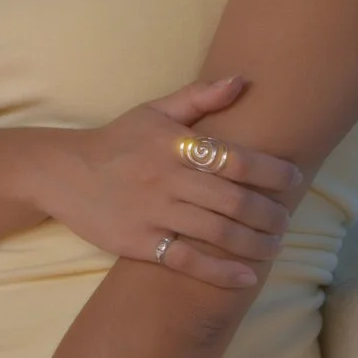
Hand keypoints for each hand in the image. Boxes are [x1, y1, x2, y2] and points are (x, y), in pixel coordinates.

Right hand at [37, 75, 306, 288]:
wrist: (63, 173)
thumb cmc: (117, 140)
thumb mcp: (153, 111)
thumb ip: (199, 97)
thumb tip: (242, 81)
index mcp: (174, 144)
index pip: (234, 158)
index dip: (271, 171)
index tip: (295, 180)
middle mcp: (166, 178)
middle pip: (232, 200)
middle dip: (269, 213)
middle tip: (286, 220)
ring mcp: (153, 213)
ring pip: (216, 233)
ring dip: (254, 243)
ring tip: (274, 246)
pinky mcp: (140, 243)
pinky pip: (188, 260)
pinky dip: (221, 272)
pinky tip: (246, 276)